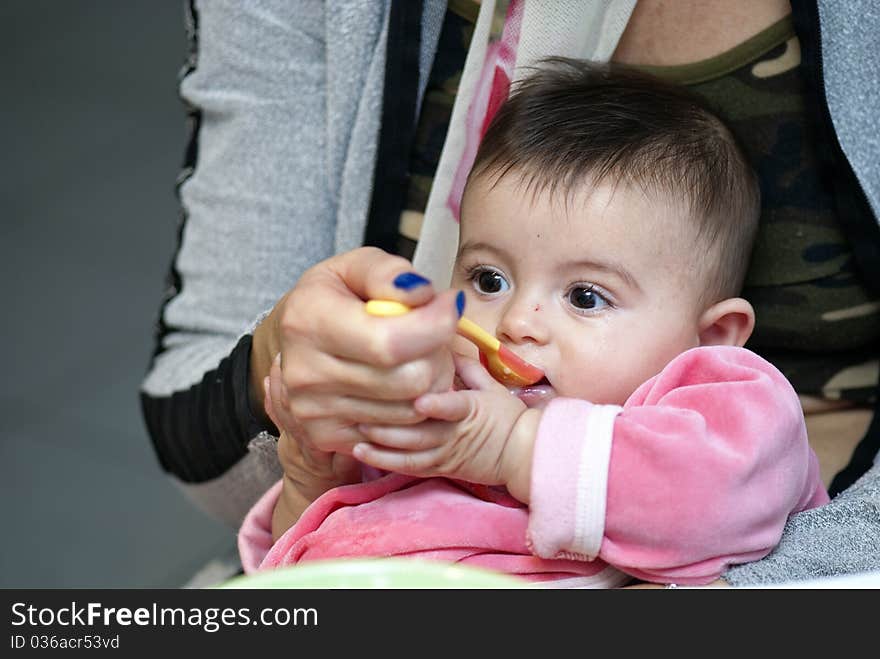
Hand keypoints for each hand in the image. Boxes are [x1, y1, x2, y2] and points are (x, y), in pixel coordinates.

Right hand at [250, 247, 459, 525]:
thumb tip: (422, 295)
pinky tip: (402, 383)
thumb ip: (387, 272)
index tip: (448, 304)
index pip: (392, 342)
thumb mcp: (354, 266)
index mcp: (309, 321)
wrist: (297, 340)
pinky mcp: (327, 436)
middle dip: (438, 353)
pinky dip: (412, 406)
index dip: (436, 325)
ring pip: (412, 408)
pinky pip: (398, 432)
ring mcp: (314, 411)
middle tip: (432, 333)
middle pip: (411, 380)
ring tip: (416, 356)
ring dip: (431, 381)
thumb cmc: (335, 298)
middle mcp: (305, 372)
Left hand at [353, 354, 540, 502]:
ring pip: (411, 455)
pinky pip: (410, 467)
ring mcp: (445, 454)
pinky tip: (363, 452)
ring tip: (357, 438)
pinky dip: (386, 462)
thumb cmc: (506, 417)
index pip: (455, 407)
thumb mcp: (491, 385)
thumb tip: (441, 345)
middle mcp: (455, 434)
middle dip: (391, 427)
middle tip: (362, 414)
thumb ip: (466, 365)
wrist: (521, 454)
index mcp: (471, 410)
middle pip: (421, 434)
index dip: (438, 405)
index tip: (419, 401)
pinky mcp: (439, 469)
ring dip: (382, 448)